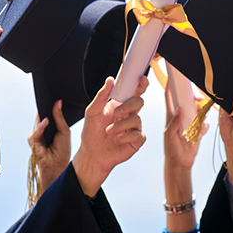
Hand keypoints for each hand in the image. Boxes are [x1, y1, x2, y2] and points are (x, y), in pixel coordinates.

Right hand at [28, 100, 71, 196]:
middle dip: (45, 107)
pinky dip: (41, 126)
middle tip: (49, 97)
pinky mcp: (34, 142)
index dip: (50, 105)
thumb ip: (59, 117)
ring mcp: (37, 136)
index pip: (48, 114)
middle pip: (42, 116)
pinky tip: (46, 121)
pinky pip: (36, 132)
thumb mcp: (64, 131)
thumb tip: (58, 102)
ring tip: (48, 105)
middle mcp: (42, 131)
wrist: (58, 166)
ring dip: (43, 115)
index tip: (53, 95)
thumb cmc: (62, 150)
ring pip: (38, 122)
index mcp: (50, 127)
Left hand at [72, 76, 148, 196]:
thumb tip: (110, 79)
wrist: (92, 153)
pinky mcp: (136, 141)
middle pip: (139, 102)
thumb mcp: (92, 111)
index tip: (141, 79)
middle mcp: (129, 115)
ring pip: (137, 119)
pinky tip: (116, 140)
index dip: (140, 84)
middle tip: (116, 113)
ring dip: (120, 126)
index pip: (134, 92)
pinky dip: (125, 137)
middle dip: (128, 106)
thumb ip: (102, 95)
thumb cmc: (92, 132)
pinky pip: (138, 135)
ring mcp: (134, 128)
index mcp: (120, 105)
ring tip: (108, 132)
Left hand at [164, 87, 207, 170]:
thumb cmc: (171, 149)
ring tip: (200, 115)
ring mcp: (190, 121)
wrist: (181, 162)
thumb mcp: (170, 136)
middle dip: (194, 96)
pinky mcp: (198, 128)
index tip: (173, 76)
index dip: (170, 85)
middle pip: (187, 99)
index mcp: (171, 115)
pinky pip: (204, 122)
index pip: (169, 96)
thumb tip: (180, 109)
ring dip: (201, 110)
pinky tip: (200, 132)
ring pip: (198, 109)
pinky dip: (204, 125)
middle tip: (198, 98)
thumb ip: (174, 123)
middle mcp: (181, 115)